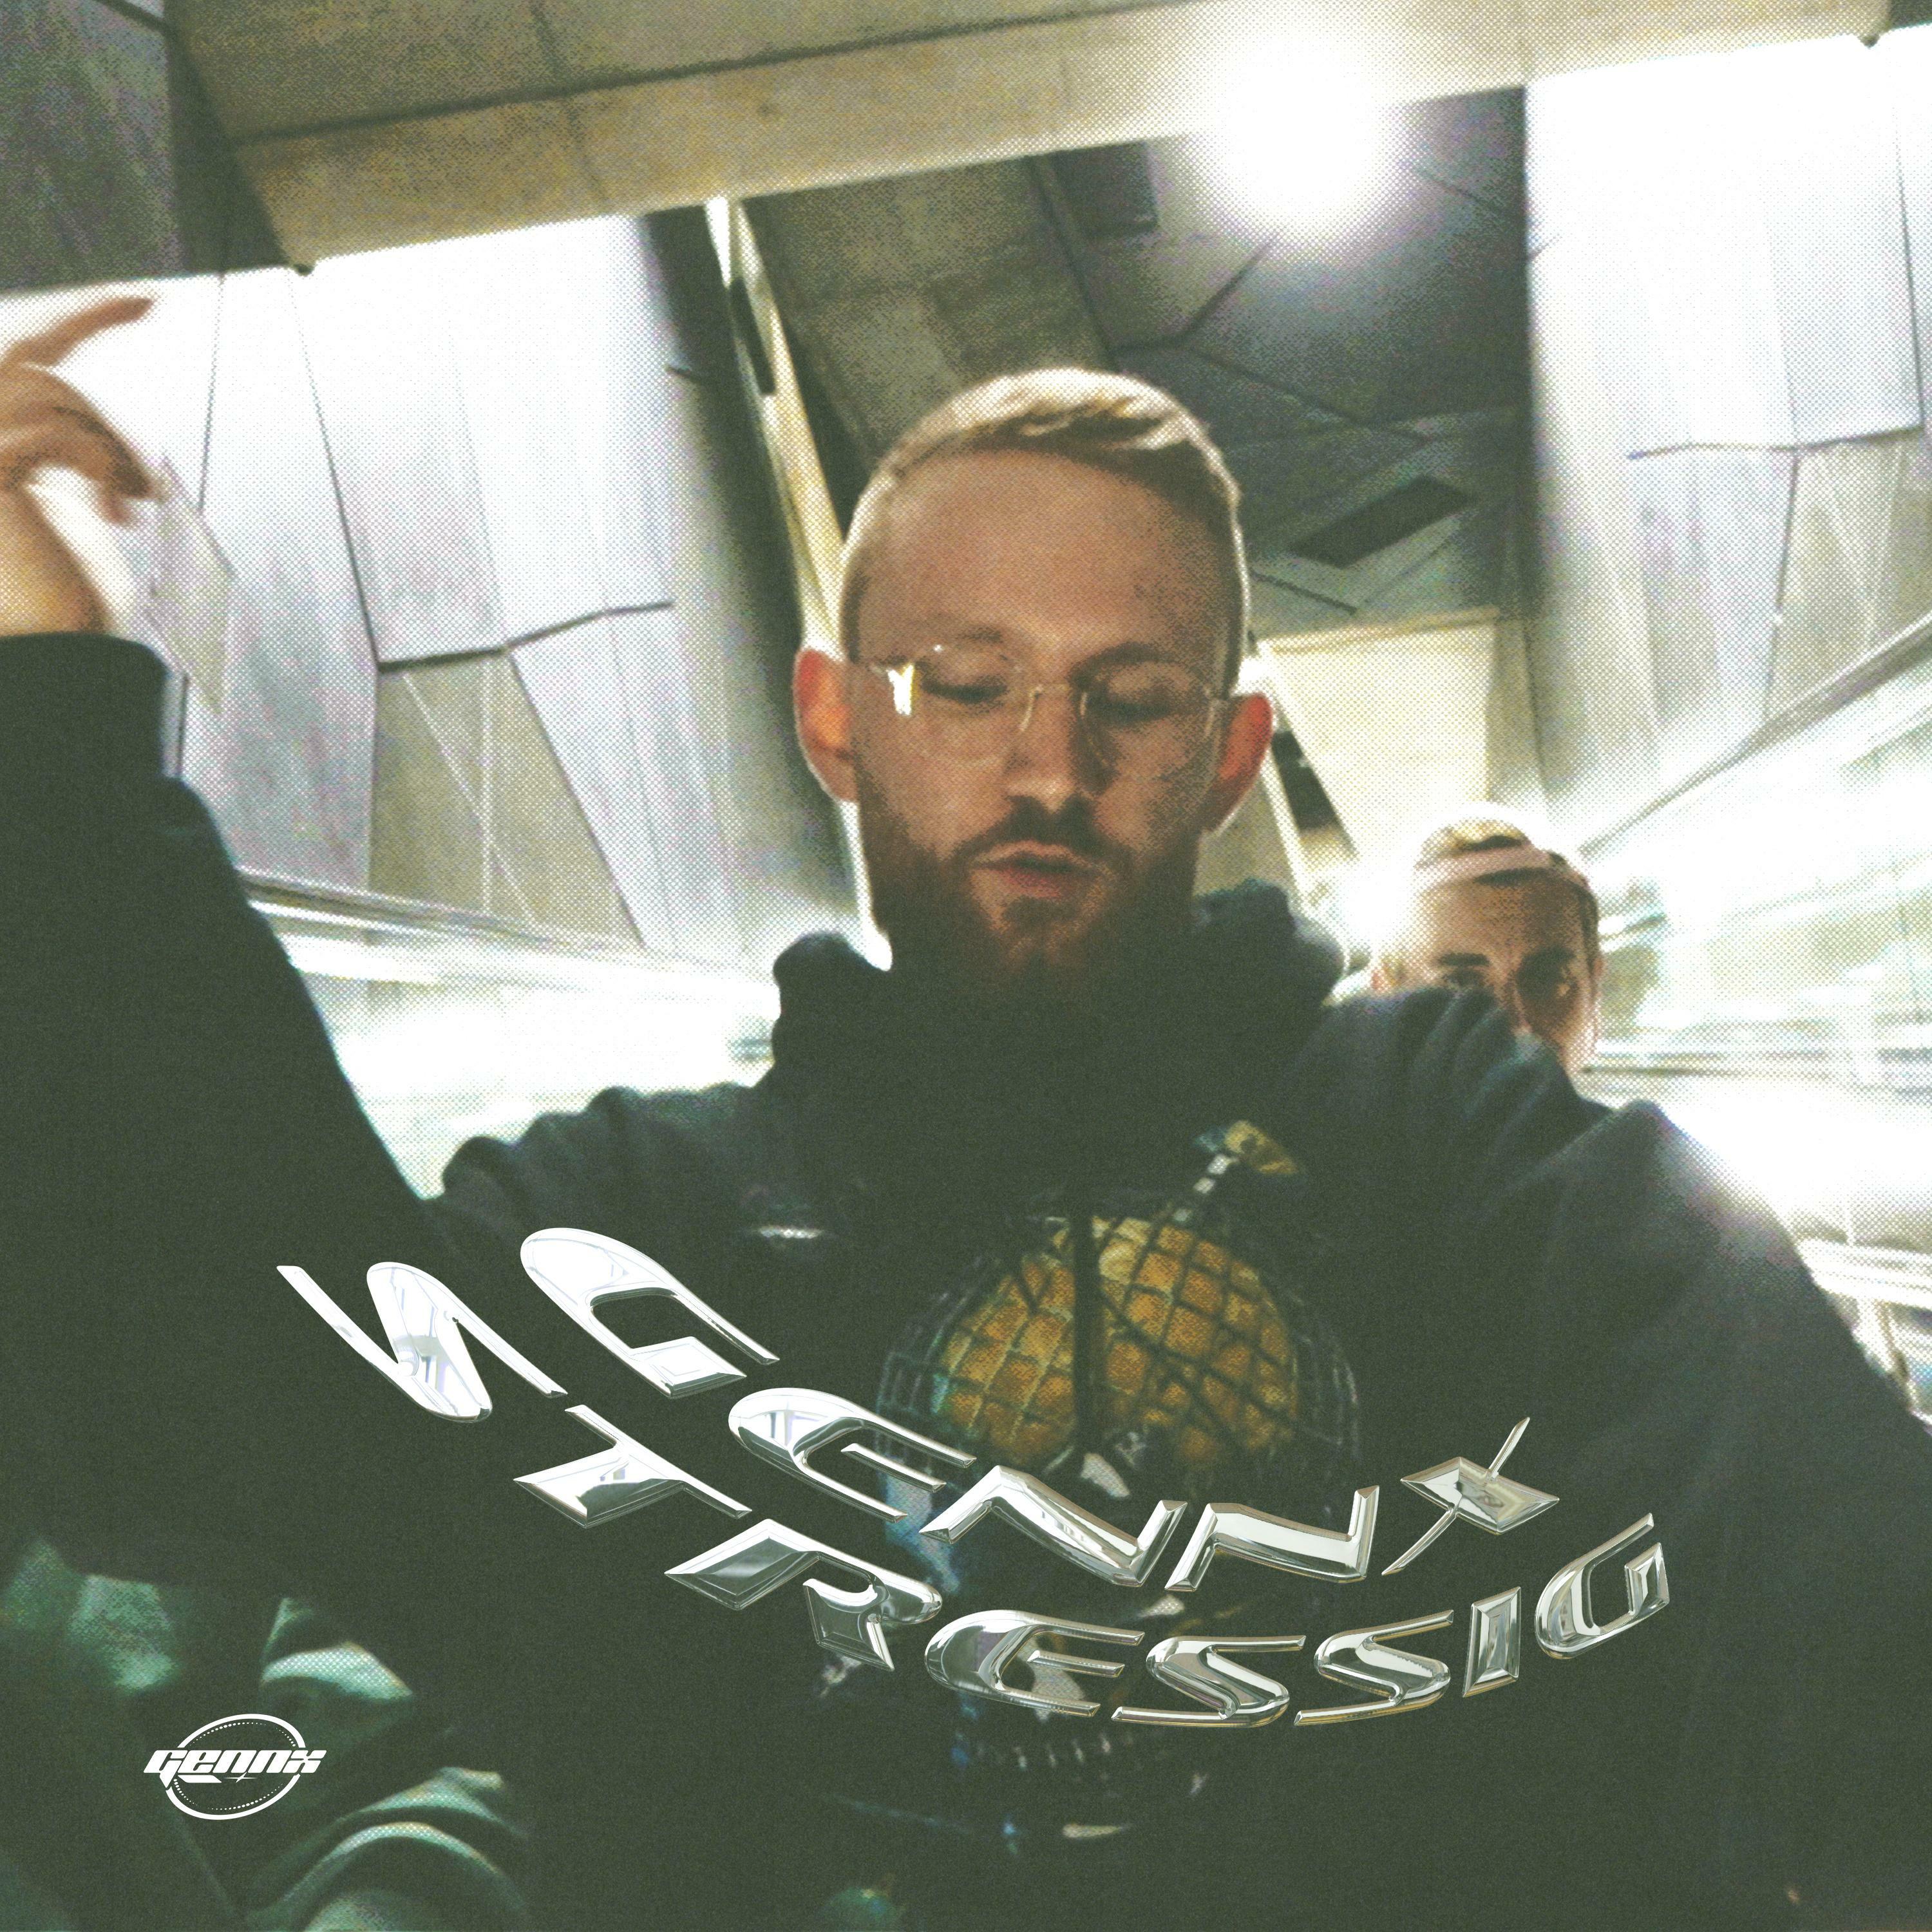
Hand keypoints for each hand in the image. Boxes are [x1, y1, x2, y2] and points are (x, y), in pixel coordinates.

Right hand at [0, 293, 155, 636]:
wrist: (54, 651)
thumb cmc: (67, 599)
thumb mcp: (76, 513)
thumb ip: (72, 457)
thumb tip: (103, 435)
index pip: (26, 362)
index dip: (81, 322)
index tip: (146, 299)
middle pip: (31, 358)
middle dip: (87, 321)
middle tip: (152, 303)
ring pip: (51, 392)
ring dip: (111, 439)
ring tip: (139, 500)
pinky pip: (56, 431)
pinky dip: (102, 465)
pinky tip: (121, 515)